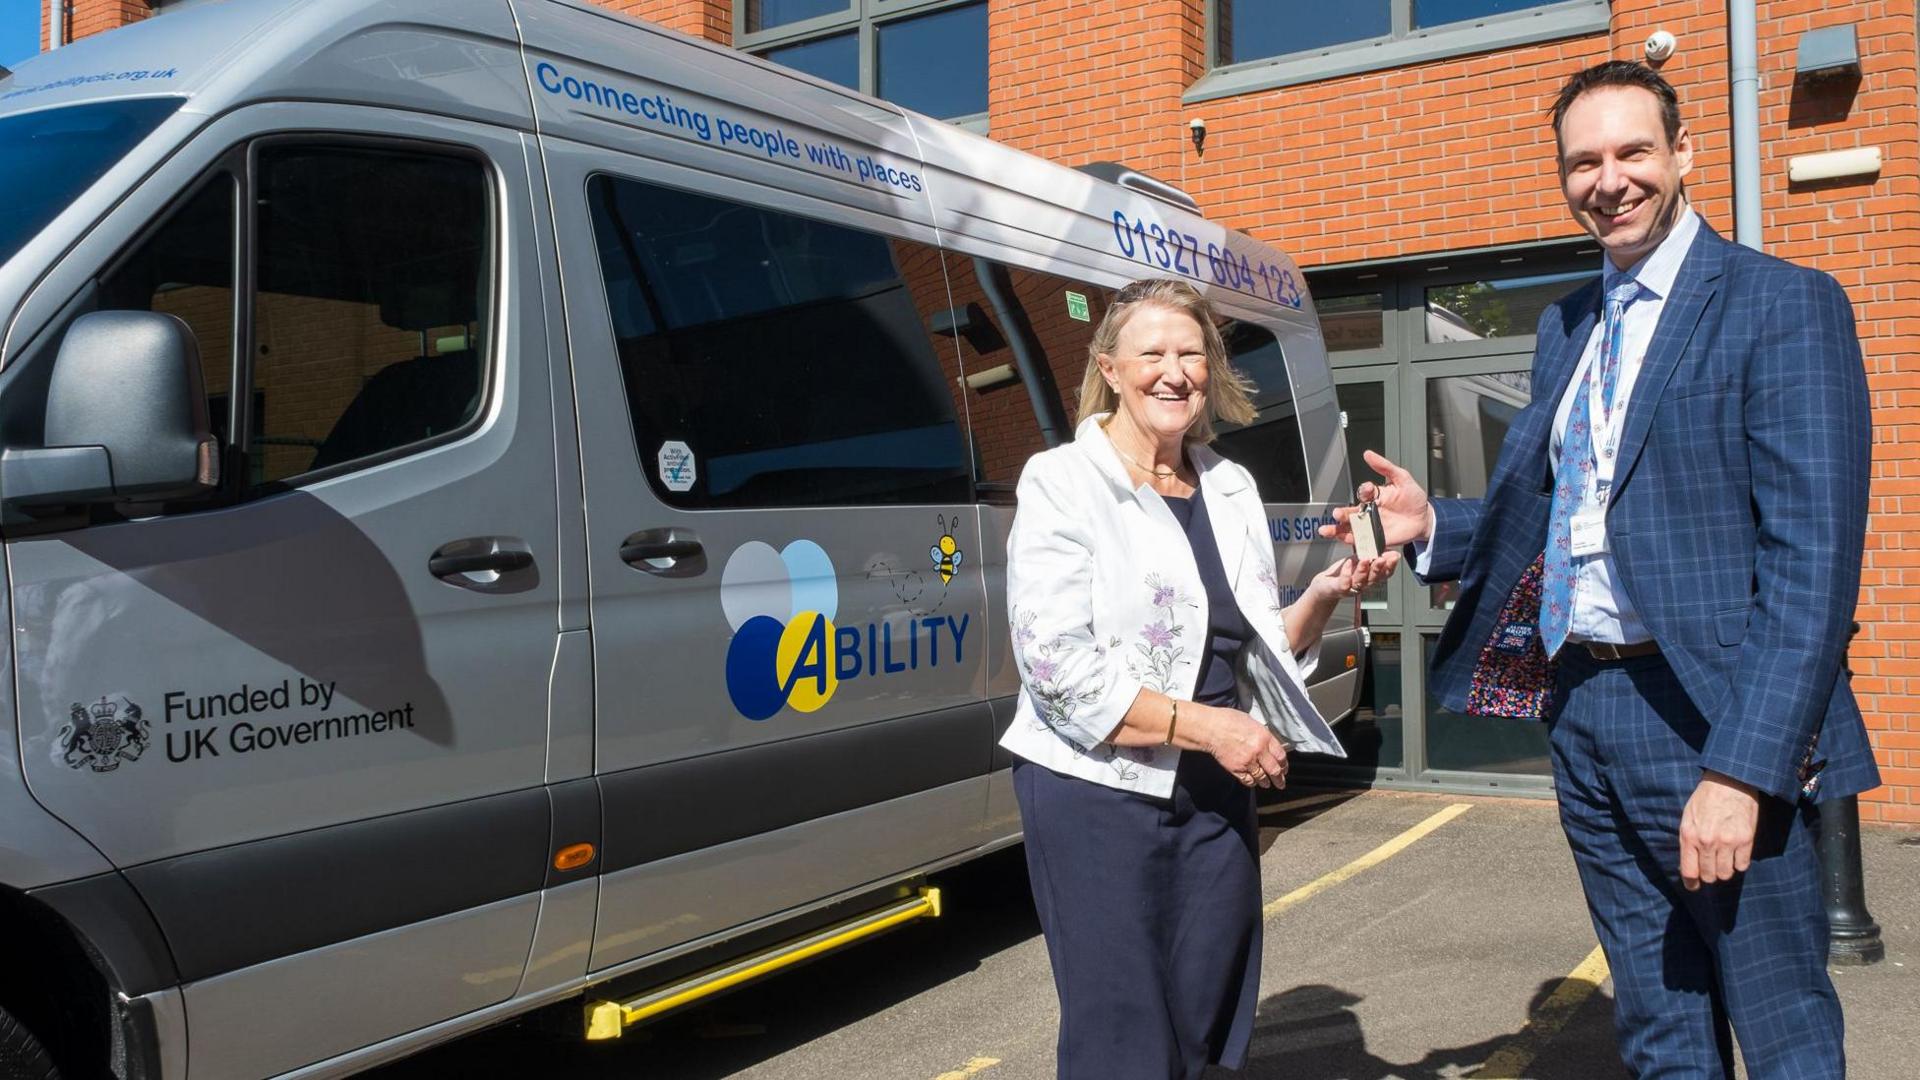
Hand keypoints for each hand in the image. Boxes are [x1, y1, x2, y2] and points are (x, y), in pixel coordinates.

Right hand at [1203, 707, 1288, 788]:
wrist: (1211, 728)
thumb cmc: (1228, 721)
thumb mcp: (1252, 723)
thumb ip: (1263, 735)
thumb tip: (1270, 745)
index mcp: (1264, 737)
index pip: (1281, 756)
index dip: (1284, 764)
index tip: (1284, 768)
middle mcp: (1259, 751)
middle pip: (1275, 770)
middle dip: (1279, 779)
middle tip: (1281, 783)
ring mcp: (1248, 761)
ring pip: (1262, 777)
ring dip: (1266, 782)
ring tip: (1266, 784)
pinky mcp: (1237, 769)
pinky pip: (1248, 780)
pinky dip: (1252, 782)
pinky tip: (1253, 781)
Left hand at [1309, 553, 1399, 601]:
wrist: (1324, 588)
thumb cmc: (1342, 575)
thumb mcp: (1359, 562)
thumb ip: (1372, 557)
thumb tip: (1388, 549)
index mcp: (1369, 577)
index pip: (1384, 574)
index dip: (1391, 566)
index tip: (1395, 556)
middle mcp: (1362, 584)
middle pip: (1373, 578)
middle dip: (1379, 568)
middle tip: (1382, 558)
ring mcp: (1350, 588)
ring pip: (1360, 581)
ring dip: (1364, 570)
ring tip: (1365, 559)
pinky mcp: (1338, 589)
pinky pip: (1344, 583)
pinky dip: (1346, 573)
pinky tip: (1348, 563)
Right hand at [1320, 450, 1432, 547]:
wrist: (1424, 518)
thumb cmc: (1413, 497)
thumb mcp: (1402, 478)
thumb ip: (1385, 467)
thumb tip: (1368, 454)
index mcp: (1374, 496)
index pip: (1364, 492)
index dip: (1365, 491)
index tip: (1368, 490)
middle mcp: (1369, 511)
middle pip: (1350, 513)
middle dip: (1342, 514)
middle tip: (1337, 514)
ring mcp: (1372, 526)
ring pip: (1350, 528)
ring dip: (1337, 530)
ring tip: (1326, 531)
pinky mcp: (1377, 538)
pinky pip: (1363, 541)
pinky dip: (1354, 542)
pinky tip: (1345, 541)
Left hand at [1678, 771, 1760, 889]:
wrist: (1730, 782)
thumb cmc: (1705, 799)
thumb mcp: (1687, 817)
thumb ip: (1688, 841)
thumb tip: (1690, 863)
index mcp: (1689, 836)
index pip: (1689, 871)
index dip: (1691, 883)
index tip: (1693, 886)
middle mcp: (1708, 842)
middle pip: (1709, 876)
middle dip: (1709, 875)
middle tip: (1711, 868)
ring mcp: (1728, 842)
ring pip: (1726, 874)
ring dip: (1724, 870)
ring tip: (1723, 860)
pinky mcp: (1746, 840)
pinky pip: (1742, 865)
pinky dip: (1739, 864)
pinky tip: (1736, 854)